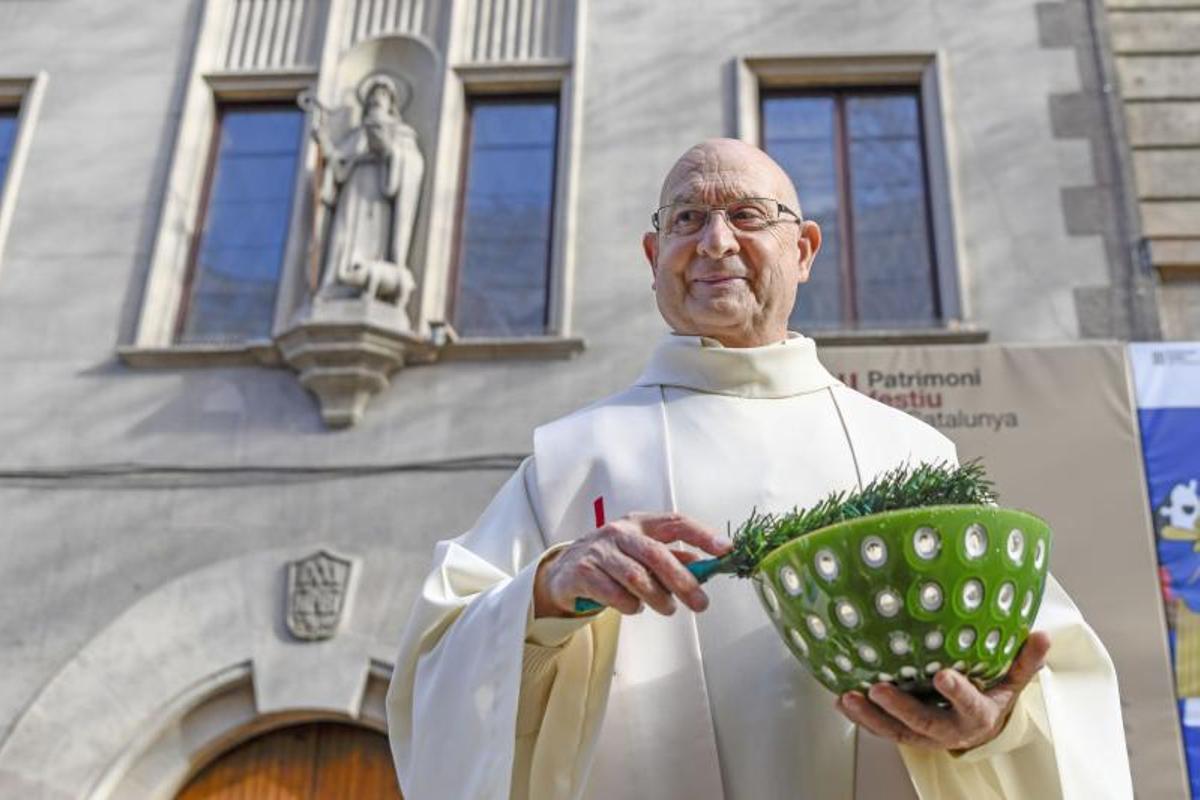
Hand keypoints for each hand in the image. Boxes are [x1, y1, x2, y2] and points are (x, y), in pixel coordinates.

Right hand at [533, 512, 731, 617]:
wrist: (564, 571)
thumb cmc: (612, 560)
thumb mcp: (641, 553)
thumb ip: (671, 558)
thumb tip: (705, 566)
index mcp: (639, 523)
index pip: (675, 523)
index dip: (702, 535)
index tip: (725, 550)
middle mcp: (619, 532)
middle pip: (657, 554)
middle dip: (683, 581)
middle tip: (701, 603)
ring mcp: (599, 551)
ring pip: (636, 577)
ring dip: (658, 598)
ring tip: (667, 608)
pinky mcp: (583, 573)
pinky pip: (614, 594)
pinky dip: (631, 606)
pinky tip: (634, 607)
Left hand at [835, 631, 1050, 750]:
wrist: (978, 729)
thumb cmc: (991, 697)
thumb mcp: (1012, 680)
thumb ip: (1025, 660)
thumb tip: (1042, 635)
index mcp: (978, 714)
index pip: (969, 704)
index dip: (956, 692)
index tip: (943, 676)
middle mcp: (949, 729)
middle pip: (924, 723)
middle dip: (900, 708)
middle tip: (879, 689)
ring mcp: (924, 735)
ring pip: (896, 731)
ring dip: (871, 716)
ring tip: (849, 698)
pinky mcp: (904, 734)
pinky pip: (880, 729)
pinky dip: (861, 718)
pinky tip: (842, 700)